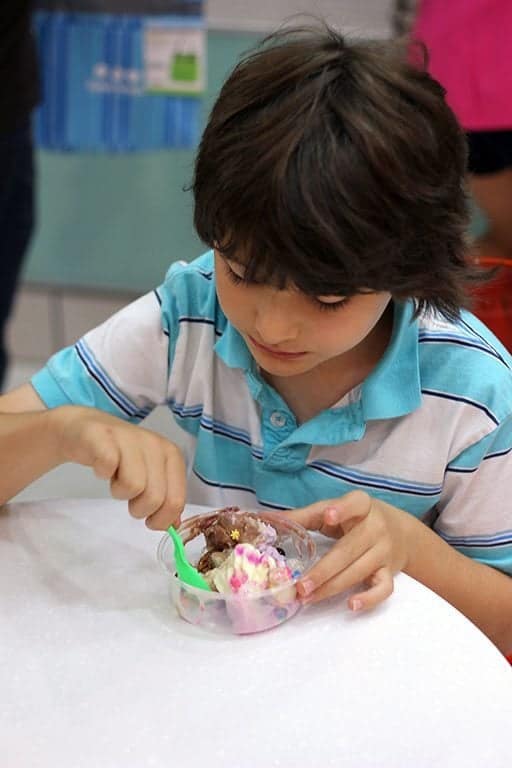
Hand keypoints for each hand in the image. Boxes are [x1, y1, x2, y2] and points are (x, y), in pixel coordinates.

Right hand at [52, 405, 185, 529]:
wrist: (86, 430)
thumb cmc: (121, 457)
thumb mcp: (149, 476)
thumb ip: (165, 499)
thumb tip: (174, 525)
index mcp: (171, 455)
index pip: (176, 500)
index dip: (162, 519)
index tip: (150, 521)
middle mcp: (154, 444)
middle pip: (155, 497)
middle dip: (139, 509)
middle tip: (129, 498)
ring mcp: (128, 438)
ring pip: (133, 485)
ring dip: (120, 492)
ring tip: (115, 479)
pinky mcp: (102, 437)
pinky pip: (107, 467)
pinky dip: (102, 474)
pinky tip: (101, 467)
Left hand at [286, 491, 416, 610]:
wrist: (401, 532)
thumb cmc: (356, 519)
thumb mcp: (333, 511)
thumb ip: (303, 517)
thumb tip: (264, 519)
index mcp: (361, 506)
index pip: (354, 504)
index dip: (342, 510)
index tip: (328, 515)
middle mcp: (376, 527)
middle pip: (348, 550)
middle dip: (323, 570)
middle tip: (300, 586)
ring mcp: (385, 551)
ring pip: (359, 571)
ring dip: (332, 587)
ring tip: (308, 597)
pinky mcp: (390, 571)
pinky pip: (383, 588)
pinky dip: (370, 598)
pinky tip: (351, 605)